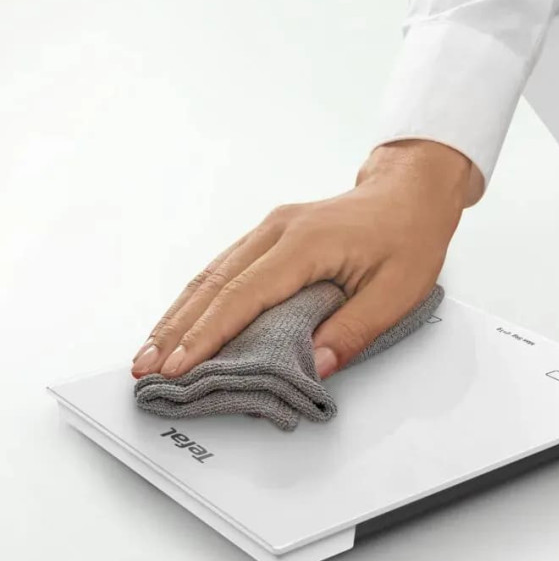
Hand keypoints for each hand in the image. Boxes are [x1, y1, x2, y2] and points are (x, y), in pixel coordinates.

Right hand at [130, 139, 481, 379]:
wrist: (409, 193)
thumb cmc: (408, 237)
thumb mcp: (398, 292)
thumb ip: (353, 330)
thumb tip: (313, 366)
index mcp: (306, 243)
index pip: (243, 295)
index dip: (208, 335)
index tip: (180, 366)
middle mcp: (277, 231)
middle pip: (213, 284)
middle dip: (176, 329)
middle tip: (145, 366)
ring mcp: (270, 230)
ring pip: (211, 274)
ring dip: (178, 314)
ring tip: (150, 350)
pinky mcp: (271, 236)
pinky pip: (224, 268)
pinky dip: (198, 299)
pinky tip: (183, 320)